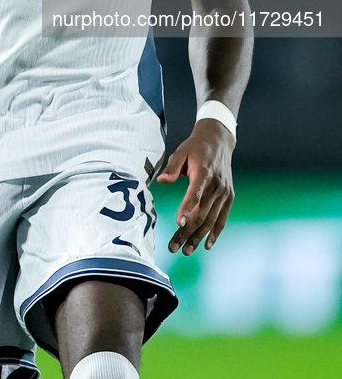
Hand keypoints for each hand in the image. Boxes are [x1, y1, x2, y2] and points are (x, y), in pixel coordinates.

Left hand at [157, 118, 234, 254]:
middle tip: (173, 247)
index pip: (195, 193)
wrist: (219, 140)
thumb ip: (171, 167)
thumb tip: (161, 180)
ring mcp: (224, 192)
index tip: (178, 223)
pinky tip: (206, 245)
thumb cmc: (196, 147)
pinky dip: (215, 233)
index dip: (186, 209)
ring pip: (211, 220)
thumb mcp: (181, 151)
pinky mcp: (229, 197)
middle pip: (201, 213)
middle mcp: (216, 185)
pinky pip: (222, 219)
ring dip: (198, 237)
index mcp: (203, 172)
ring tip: (186, 250)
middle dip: (187, 232)